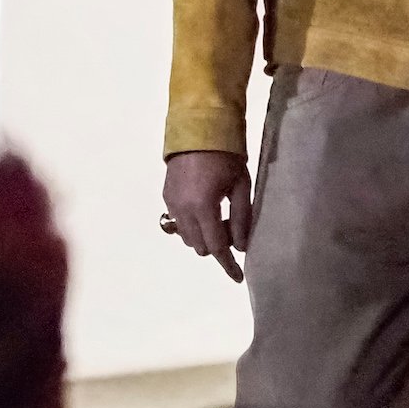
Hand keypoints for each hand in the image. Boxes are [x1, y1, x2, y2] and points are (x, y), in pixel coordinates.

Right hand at [162, 150, 251, 282]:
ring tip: (219, 214)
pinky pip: (179, 223)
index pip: (216, 247)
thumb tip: (242, 246)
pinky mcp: (166, 198)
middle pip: (200, 246)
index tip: (238, 277)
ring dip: (204, 236)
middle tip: (232, 225)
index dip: (228, 264)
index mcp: (204, 207)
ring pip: (187, 238)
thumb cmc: (227, 156)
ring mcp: (171, 205)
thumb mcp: (242, 185)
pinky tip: (205, 208)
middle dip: (217, 244)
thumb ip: (242, 217)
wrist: (198, 130)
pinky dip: (193, 225)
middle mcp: (183, 210)